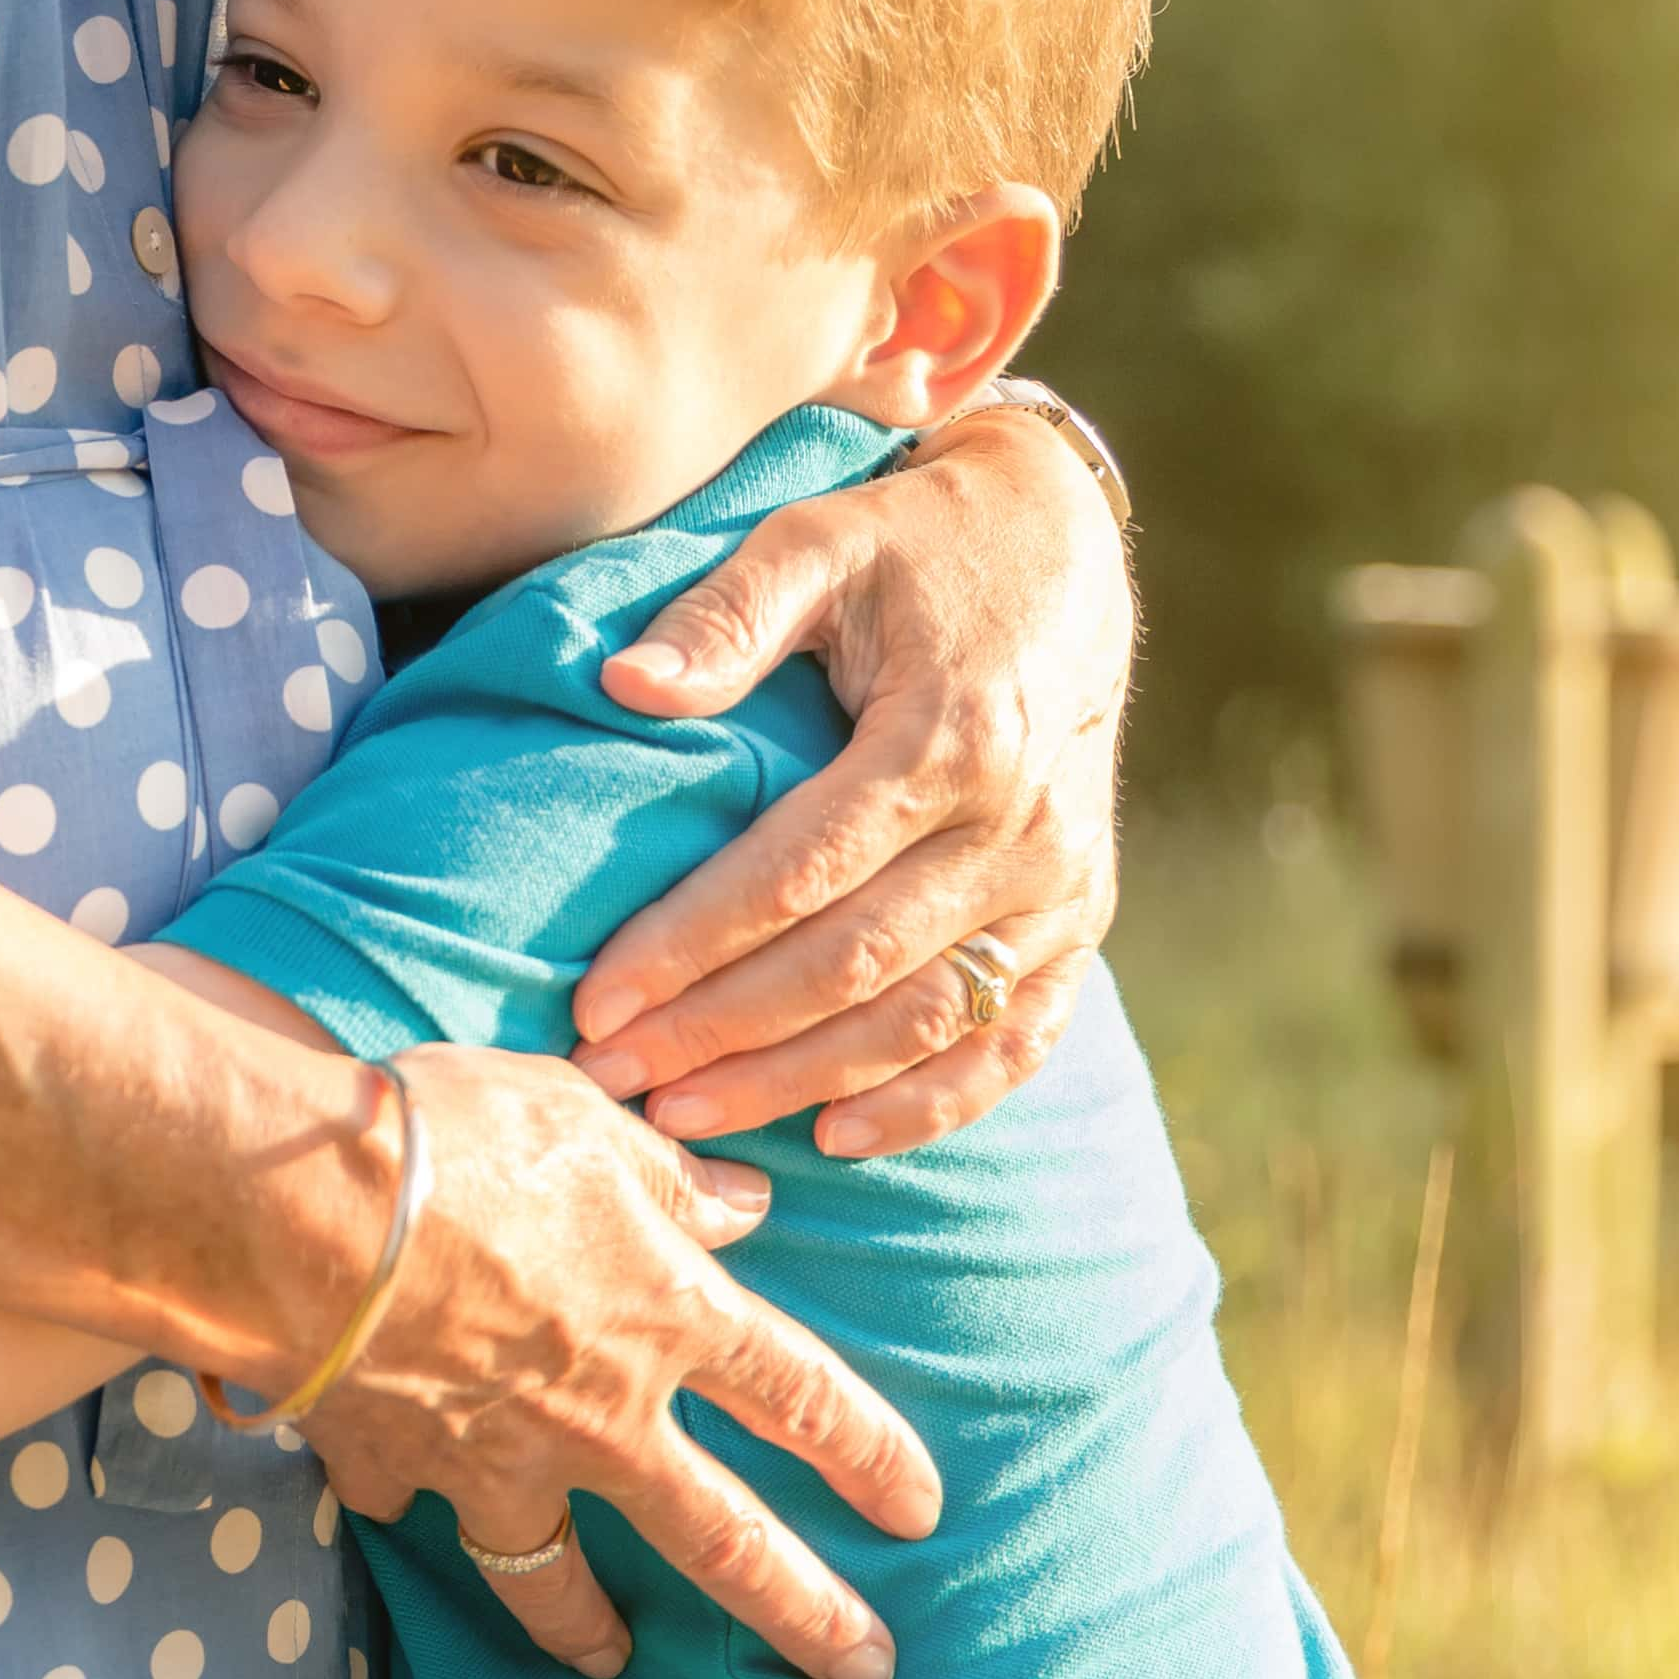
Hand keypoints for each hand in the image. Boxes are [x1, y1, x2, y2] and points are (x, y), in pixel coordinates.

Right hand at [298, 1048, 937, 1678]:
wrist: (300, 1209)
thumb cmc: (459, 1140)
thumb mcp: (589, 1120)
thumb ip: (669, 1175)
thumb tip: (739, 1204)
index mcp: (668, 1316)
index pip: (804, 1400)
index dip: (871, 1456)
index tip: (919, 1511)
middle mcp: (599, 1414)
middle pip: (725, 1538)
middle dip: (802, 1611)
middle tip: (861, 1669)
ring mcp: (493, 1458)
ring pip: (556, 1578)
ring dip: (586, 1631)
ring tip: (609, 1664)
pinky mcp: (391, 1464)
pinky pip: (403, 1500)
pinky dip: (402, 1499)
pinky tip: (395, 1495)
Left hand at [567, 394, 1130, 1155]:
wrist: (1062, 549)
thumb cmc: (912, 546)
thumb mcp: (819, 542)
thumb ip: (726, 614)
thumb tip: (624, 685)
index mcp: (950, 738)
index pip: (797, 871)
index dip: (691, 944)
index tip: (596, 999)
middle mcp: (1019, 826)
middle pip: (853, 964)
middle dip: (723, 1033)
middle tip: (612, 1077)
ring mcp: (1061, 882)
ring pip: (927, 1018)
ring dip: (804, 1080)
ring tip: (687, 1117)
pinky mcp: (1082, 917)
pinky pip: (1018, 1036)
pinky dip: (936, 1101)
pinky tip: (838, 1137)